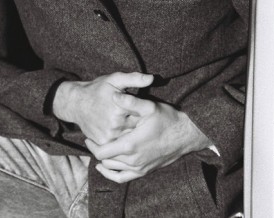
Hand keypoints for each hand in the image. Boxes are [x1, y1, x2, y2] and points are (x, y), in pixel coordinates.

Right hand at [52, 71, 153, 143]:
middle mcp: (115, 124)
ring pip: (129, 136)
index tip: (143, 109)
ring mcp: (108, 135)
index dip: (144, 111)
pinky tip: (120, 130)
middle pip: (137, 127)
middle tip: (135, 117)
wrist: (77, 103)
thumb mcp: (115, 80)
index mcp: (120, 108)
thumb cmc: (98, 89)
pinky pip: (119, 143)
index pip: (142, 114)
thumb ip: (134, 79)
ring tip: (127, 122)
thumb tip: (152, 78)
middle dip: (139, 123)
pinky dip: (121, 138)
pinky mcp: (103, 142)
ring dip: (131, 132)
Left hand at [85, 96, 211, 182]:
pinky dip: (111, 174)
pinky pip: (122, 178)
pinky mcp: (144, 171)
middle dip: (95, 149)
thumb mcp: (149, 106)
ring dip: (102, 160)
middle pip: (105, 160)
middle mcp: (134, 160)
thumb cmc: (168, 119)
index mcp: (131, 145)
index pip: (102, 151)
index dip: (92, 144)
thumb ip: (130, 101)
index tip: (87, 135)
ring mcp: (139, 168)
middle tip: (90, 138)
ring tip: (96, 147)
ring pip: (112, 169)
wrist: (186, 135)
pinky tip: (104, 166)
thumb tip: (113, 95)